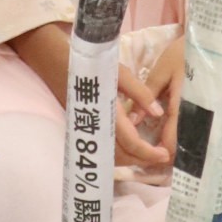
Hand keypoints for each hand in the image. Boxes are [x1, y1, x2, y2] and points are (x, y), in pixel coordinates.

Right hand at [14, 20, 172, 166]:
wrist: (57, 61)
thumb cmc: (92, 64)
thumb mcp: (120, 73)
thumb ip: (140, 93)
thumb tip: (158, 113)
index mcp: (106, 110)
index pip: (130, 141)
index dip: (148, 152)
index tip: (164, 154)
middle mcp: (95, 124)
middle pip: (120, 155)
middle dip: (142, 160)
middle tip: (161, 158)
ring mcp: (86, 129)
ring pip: (109, 156)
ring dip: (130, 160)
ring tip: (149, 155)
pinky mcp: (83, 128)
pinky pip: (102, 150)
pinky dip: (118, 155)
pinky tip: (131, 149)